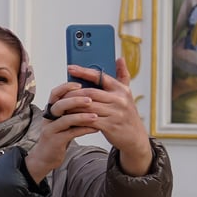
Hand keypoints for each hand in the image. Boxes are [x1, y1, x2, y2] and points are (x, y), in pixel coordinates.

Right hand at [26, 80, 98, 181]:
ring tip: (96, 116)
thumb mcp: (62, 121)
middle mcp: (48, 118)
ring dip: (82, 116)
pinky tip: (95, 128)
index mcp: (50, 110)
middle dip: (75, 100)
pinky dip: (84, 130)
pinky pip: (71, 133)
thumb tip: (88, 96)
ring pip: (65, 120)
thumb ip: (70, 110)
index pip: (55, 94)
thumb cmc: (57, 136)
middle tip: (90, 99)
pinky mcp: (55, 141)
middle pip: (59, 104)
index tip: (80, 84)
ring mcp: (50, 130)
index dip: (66, 87)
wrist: (45, 157)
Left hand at [63, 59, 152, 175]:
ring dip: (73, 106)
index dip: (83, 71)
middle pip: (90, 93)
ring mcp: (115, 113)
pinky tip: (70, 117)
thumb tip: (119, 59)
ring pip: (87, 107)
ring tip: (63, 105)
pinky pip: (89, 120)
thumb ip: (123, 76)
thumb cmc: (126, 113)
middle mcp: (119, 100)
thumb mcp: (127, 94)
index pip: (100, 77)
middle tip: (62, 93)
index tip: (70, 68)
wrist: (135, 137)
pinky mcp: (109, 126)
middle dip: (74, 93)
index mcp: (121, 89)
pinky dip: (78, 118)